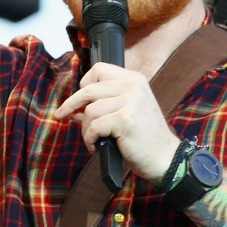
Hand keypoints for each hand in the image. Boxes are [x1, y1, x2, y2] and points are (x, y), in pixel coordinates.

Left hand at [54, 63, 179, 180]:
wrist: (164, 157)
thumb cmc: (143, 138)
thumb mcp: (124, 114)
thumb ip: (102, 106)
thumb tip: (74, 109)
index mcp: (134, 79)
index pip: (99, 69)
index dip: (84, 83)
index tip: (78, 98)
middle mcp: (133, 86)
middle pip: (89, 88)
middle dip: (71, 104)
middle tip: (62, 115)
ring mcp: (130, 101)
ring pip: (90, 110)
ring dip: (85, 128)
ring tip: (93, 140)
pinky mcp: (125, 119)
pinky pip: (94, 126)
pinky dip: (90, 139)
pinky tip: (96, 147)